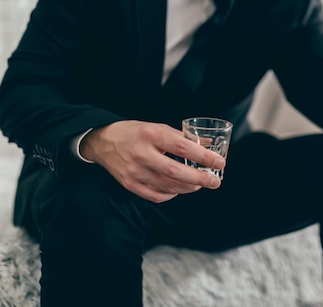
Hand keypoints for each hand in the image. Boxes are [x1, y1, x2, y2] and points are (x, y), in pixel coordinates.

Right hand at [81, 120, 223, 202]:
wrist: (103, 142)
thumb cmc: (134, 133)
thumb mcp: (157, 127)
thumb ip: (181, 136)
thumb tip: (208, 144)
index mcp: (151, 134)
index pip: (182, 147)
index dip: (203, 156)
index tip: (219, 162)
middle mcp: (141, 154)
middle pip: (176, 171)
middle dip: (200, 178)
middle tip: (215, 181)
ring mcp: (134, 171)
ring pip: (168, 186)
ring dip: (188, 187)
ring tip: (199, 184)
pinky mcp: (129, 184)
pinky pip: (155, 195)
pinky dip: (171, 194)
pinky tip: (179, 189)